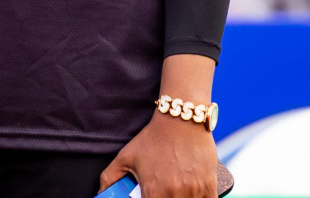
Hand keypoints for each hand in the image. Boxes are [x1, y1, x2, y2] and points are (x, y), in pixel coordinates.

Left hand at [99, 113, 218, 197]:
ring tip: (175, 192)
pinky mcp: (209, 185)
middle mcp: (174, 193)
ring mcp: (194, 190)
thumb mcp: (126, 156)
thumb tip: (100, 193)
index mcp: (153, 191)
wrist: (181, 119)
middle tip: (161, 194)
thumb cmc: (152, 138)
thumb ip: (109, 177)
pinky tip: (192, 195)